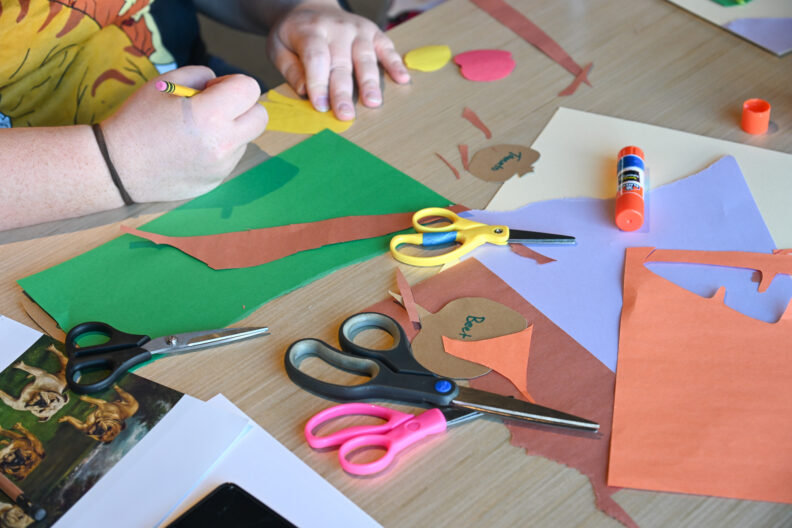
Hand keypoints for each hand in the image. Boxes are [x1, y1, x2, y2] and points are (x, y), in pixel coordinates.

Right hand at [101, 66, 267, 202]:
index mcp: (210, 115)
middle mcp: (223, 144)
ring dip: (231, 129)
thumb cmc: (137, 120)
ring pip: (246, 138)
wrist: (116, 167)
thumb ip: (201, 76)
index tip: (213, 89)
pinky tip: (191, 149)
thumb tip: (222, 85)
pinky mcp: (216, 181)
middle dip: (243, 107)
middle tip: (215, 107)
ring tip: (196, 131)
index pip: (250, 89)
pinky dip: (220, 149)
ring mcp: (222, 167)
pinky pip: (231, 158)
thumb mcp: (165, 83)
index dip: (233, 83)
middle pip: (261, 116)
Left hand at [267, 3, 409, 120]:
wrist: (311, 7)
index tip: (321, 106)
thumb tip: (304, 90)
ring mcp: (357, 29)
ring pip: (365, 58)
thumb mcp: (278, 47)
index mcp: (310, 30)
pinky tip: (402, 79)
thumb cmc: (294, 34)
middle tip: (346, 115)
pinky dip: (395, 63)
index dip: (318, 83)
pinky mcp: (373, 32)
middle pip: (341, 63)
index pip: (316, 58)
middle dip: (343, 91)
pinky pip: (386, 47)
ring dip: (370, 82)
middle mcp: (337, 28)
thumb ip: (290, 68)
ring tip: (373, 102)